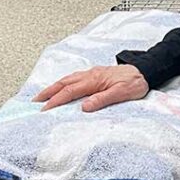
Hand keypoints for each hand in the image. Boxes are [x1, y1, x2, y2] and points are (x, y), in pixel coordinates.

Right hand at [32, 64, 148, 112]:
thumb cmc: (135, 82)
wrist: (145, 71)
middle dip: (48, 92)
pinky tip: (62, 87)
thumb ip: (102, 99)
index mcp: (94, 80)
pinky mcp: (95, 74)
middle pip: (64, 83)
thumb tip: (85, 107)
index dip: (56, 100)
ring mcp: (92, 73)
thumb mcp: (121, 93)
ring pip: (68, 79)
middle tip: (34, 101)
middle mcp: (90, 75)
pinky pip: (74, 78)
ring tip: (43, 95)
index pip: (70, 91)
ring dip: (54, 87)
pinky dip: (64, 83)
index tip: (44, 109)